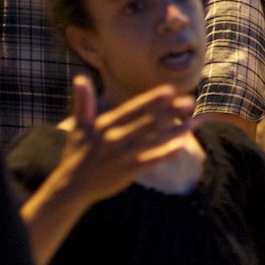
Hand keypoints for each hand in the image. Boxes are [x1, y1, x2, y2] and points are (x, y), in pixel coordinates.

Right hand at [57, 75, 195, 201]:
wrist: (72, 186)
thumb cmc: (77, 152)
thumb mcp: (79, 125)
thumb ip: (84, 101)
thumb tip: (81, 78)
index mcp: (106, 124)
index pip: (133, 108)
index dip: (152, 100)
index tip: (170, 91)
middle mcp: (115, 138)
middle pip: (148, 123)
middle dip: (170, 112)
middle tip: (189, 103)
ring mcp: (123, 156)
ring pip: (153, 141)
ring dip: (174, 132)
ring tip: (191, 123)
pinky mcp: (128, 172)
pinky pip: (151, 161)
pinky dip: (165, 154)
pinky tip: (180, 147)